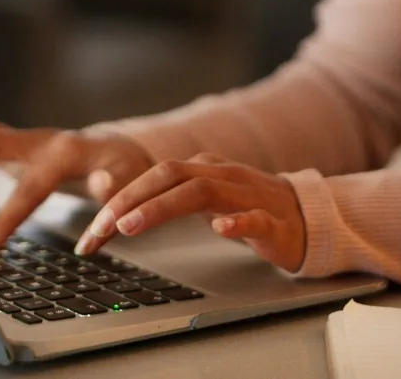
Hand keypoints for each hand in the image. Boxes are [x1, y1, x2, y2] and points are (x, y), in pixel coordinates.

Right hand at [0, 117, 153, 249]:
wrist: (123, 148)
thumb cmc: (126, 170)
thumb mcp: (132, 184)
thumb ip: (113, 194)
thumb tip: (98, 198)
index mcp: (68, 153)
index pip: (32, 185)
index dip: (10, 215)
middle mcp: (42, 140)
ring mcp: (25, 138)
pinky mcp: (14, 142)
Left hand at [74, 154, 306, 272]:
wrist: (308, 217)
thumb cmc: (250, 209)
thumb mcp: (204, 201)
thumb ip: (169, 200)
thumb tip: (119, 213)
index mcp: (203, 170)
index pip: (153, 176)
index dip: (119, 199)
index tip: (93, 230)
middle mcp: (222, 175)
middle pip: (169, 176)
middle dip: (129, 200)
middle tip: (100, 228)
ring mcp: (249, 194)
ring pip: (202, 192)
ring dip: (162, 208)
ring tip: (132, 225)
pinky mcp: (274, 221)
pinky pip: (255, 217)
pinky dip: (236, 223)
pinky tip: (220, 230)